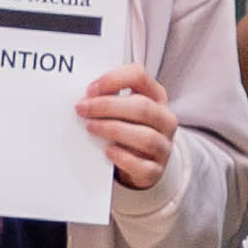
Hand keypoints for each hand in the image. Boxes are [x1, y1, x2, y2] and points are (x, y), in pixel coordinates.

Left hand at [78, 63, 177, 191]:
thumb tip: (86, 97)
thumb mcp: (124, 110)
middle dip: (108, 106)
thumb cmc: (128, 131)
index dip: (114, 79)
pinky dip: (124, 158)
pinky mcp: (155, 171)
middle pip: (142, 107)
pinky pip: (142, 166)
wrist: (140, 166)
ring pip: (145, 137)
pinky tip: (108, 151)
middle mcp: (165, 120)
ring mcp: (163, 147)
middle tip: (82, 109)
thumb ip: (110, 98)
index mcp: (156, 97)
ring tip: (90, 128)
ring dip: (113, 129)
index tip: (90, 89)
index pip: (140, 76)